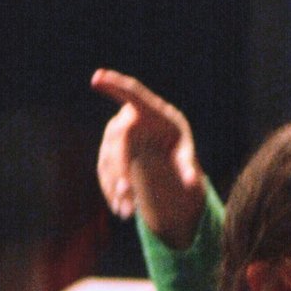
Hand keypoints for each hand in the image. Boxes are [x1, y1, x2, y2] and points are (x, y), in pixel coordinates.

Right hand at [92, 67, 206, 246]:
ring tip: (128, 213)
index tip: (97, 77)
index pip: (130, 94)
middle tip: (128, 195)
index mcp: (147, 111)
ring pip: (108, 162)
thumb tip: (193, 183)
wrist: (158, 143)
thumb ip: (187, 164)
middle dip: (121, 170)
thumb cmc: (174, 140)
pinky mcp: (106, 153)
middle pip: (118, 143)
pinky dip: (112, 191)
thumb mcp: (184, 150)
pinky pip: (105, 172)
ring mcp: (112, 137)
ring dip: (116, 188)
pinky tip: (121, 209)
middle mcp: (124, 120)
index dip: (114, 84)